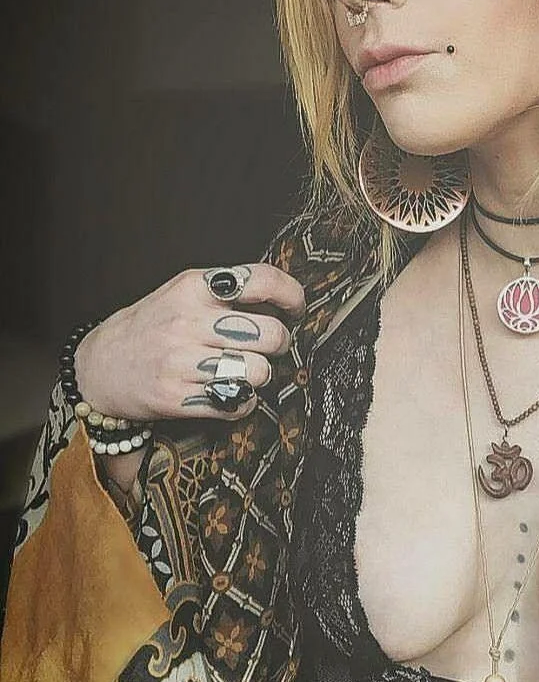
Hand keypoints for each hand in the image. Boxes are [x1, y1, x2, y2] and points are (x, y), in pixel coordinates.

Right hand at [73, 264, 305, 425]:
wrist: (99, 365)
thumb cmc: (153, 325)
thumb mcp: (183, 291)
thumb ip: (227, 290)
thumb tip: (283, 299)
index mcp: (194, 287)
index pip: (261, 280)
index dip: (291, 294)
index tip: (296, 307)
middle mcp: (188, 321)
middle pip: (270, 334)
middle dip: (280, 342)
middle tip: (269, 346)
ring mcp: (181, 360)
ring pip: (259, 371)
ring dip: (261, 374)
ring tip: (246, 370)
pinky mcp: (176, 397)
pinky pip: (237, 402)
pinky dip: (244, 401)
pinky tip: (232, 392)